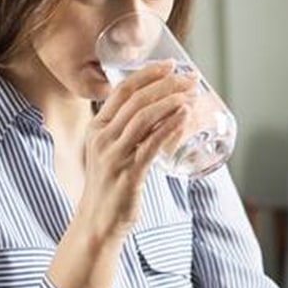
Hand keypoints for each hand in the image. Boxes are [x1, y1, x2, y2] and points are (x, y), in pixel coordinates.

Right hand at [77, 59, 196, 239]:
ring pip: (143, 119)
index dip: (147, 74)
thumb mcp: (112, 151)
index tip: (170, 64)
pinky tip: (185, 117)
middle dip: (166, 84)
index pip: (122, 90)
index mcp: (96, 127)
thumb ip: (131, 132)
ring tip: (191, 94)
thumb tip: (167, 114)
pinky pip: (151, 145)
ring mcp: (114, 156)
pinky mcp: (128, 174)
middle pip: (136, 100)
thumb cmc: (110, 185)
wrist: (97, 222)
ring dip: (170, 102)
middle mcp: (102, 138)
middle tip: (190, 78)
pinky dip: (170, 128)